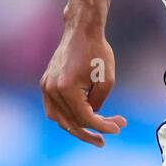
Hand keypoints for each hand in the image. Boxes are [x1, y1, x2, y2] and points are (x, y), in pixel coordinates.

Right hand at [40, 19, 126, 146]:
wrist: (81, 31)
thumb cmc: (97, 52)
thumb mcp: (107, 80)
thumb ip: (98, 103)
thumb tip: (92, 117)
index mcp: (66, 88)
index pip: (85, 118)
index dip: (103, 127)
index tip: (119, 127)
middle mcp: (52, 90)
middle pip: (72, 122)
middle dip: (93, 130)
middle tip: (110, 135)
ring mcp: (46, 87)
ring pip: (60, 120)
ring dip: (78, 129)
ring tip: (96, 135)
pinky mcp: (46, 84)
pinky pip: (53, 110)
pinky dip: (66, 118)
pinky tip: (80, 122)